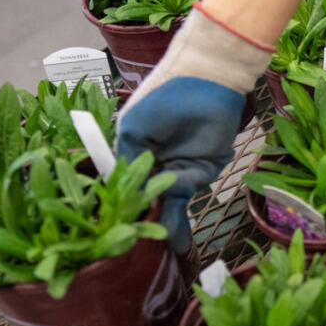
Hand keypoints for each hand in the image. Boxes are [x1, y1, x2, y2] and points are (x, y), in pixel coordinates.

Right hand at [117, 76, 244, 252]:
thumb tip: (128, 195)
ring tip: (158, 246)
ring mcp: (180, 166)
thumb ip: (129, 163)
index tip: (118, 232)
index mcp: (134, 151)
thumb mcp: (134, 129)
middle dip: (145, 223)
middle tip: (137, 247)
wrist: (208, 79)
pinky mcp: (205, 168)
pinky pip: (190, 189)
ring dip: (165, 224)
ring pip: (170, 201)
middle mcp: (156, 162)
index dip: (122, 207)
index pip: (126, 185)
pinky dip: (181, 212)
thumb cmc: (163, 96)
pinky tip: (174, 237)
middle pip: (149, 198)